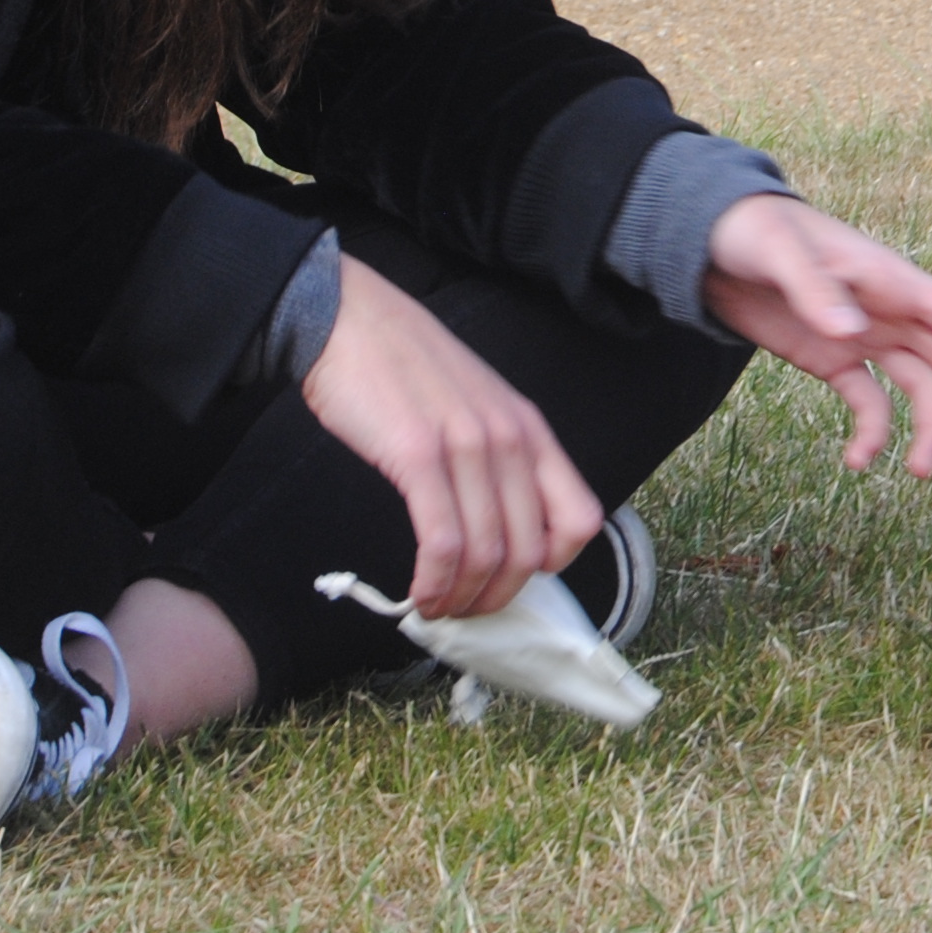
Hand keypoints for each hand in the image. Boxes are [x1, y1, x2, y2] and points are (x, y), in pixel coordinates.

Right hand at [300, 256, 601, 618]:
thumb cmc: (409, 369)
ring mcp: (466, 445)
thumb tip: (505, 529)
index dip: (554, 564)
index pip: (580, 519)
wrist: (351, 320)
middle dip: (499, 598)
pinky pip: (443, 541)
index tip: (515, 577)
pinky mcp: (417, 455)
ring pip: (487, 555)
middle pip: (529, 551)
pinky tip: (420, 592)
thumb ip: (502, 457)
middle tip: (467, 612)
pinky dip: (435, 581)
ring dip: (463, 599)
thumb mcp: (480, 405)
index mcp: (531, 429)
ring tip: (437, 607)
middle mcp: (509, 438)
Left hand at [700, 195, 931, 477]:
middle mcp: (891, 312)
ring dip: (927, 429)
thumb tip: (852, 332)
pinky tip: (856, 461)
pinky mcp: (832, 359)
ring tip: (917, 472)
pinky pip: (870, 401)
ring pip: (920, 387)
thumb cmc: (751, 228)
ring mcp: (863, 337)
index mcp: (892, 282)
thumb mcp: (778, 250)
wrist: (708, 239)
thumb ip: (814, 288)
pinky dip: (872, 433)